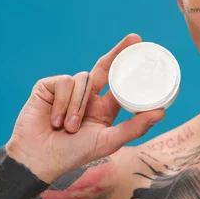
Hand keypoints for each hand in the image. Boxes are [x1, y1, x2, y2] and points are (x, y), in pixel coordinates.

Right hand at [5, 33, 164, 182]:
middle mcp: (87, 95)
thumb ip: (134, 128)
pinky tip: (54, 121)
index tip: (141, 46)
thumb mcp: (108, 142)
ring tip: (69, 128)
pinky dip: (61, 104)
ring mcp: (67, 89)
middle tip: (134, 39)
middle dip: (118, 52)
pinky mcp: (48, 86)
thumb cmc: (73, 154)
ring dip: (77, 107)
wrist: (38, 159)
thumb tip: (162, 112)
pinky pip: (64, 82)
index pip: (119, 80)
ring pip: (83, 80)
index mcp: (103, 107)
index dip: (128, 64)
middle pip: (105, 67)